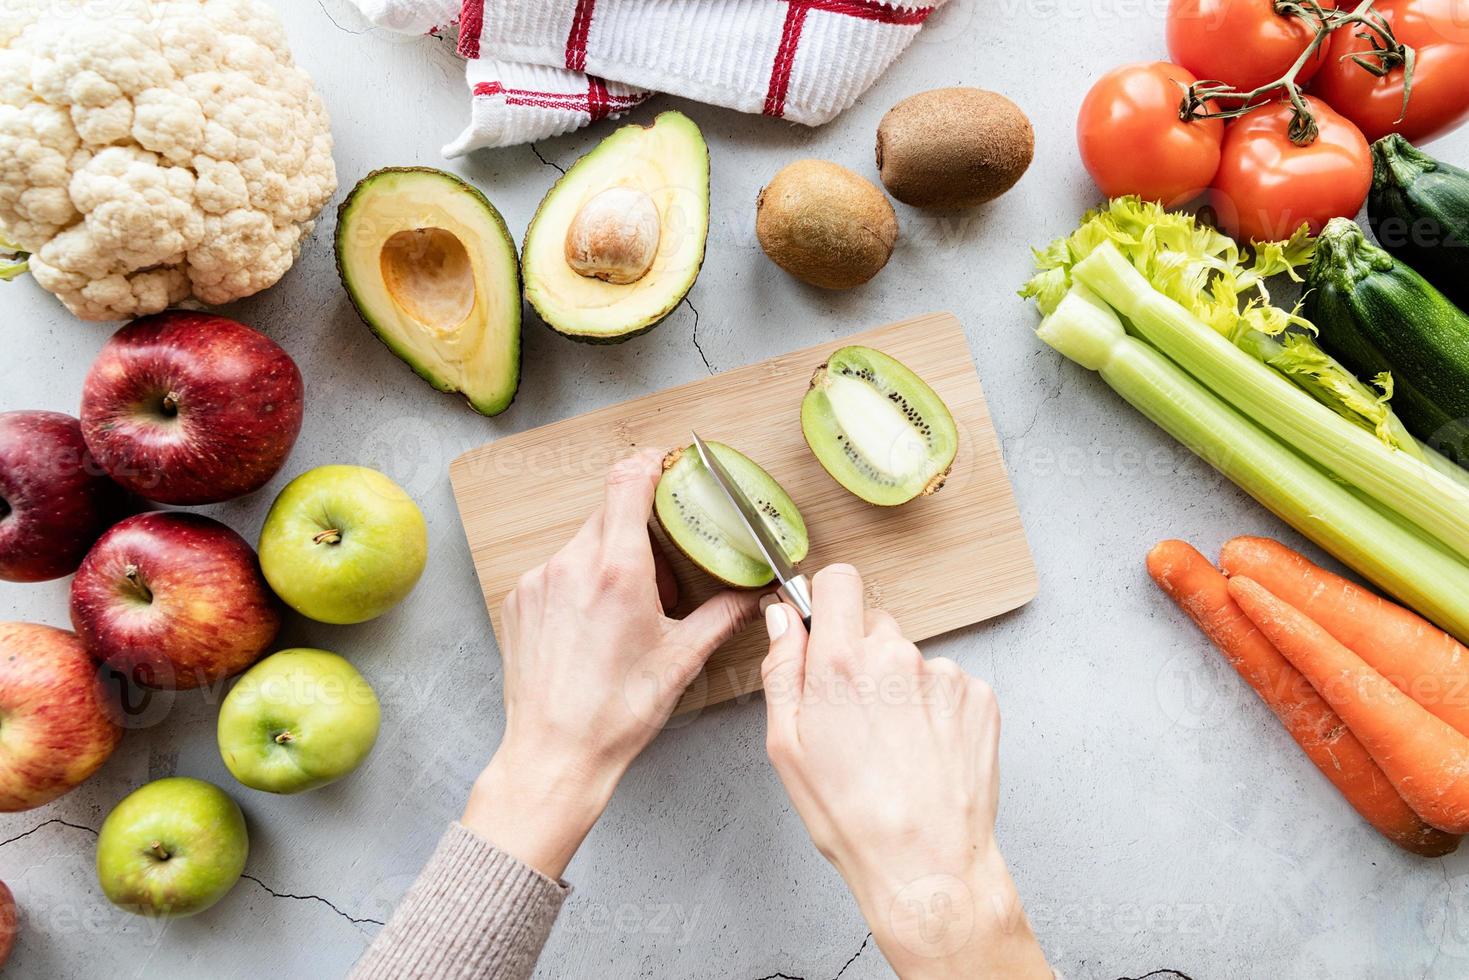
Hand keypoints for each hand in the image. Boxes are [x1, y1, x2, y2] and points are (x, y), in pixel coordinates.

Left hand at [464, 450, 760, 877]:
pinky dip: (578, 583)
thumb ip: (721, 616)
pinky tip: (592, 624)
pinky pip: (555, 571)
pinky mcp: (518, 601)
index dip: (648, 462)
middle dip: (637, 527)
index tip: (663, 462)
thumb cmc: (616, 713)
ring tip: (626, 606)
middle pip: (608, 513)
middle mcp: (572, 564)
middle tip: (660, 559)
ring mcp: (538, 581)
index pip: (628, 481)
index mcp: (617, 570)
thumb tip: (752, 596)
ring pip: (581, 544)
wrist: (554, 754)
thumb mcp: (681, 660)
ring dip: (607, 559)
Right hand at [761, 565, 1048, 979]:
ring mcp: (944, 675)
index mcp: (842, 662)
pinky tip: (924, 753)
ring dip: (900, 689)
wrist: (928, 865)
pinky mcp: (979, 697)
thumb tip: (783, 619)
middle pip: (875, 626)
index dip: (828, 602)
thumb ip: (782, 669)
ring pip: (911, 661)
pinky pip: (948, 686)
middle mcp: (897, 656)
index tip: (825, 629)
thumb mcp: (788, 747)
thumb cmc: (852, 817)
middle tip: (854, 717)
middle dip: (861, 658)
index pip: (839, 581)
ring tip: (894, 748)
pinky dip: (936, 711)